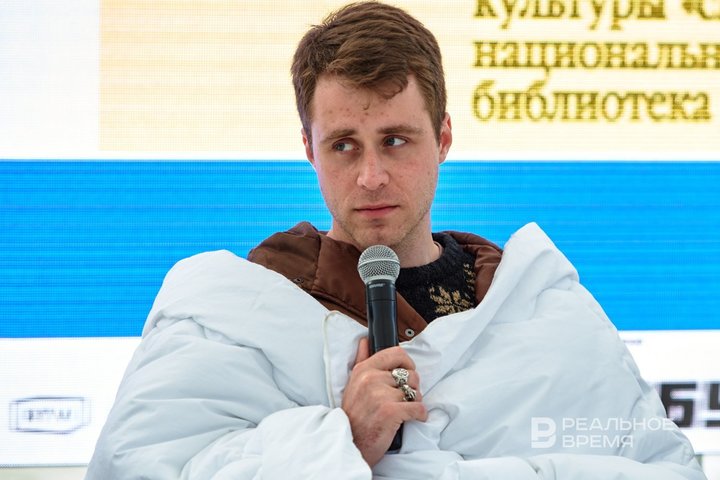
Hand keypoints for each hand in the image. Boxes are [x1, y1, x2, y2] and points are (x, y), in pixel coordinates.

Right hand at [342, 337, 427, 466]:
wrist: (351, 444)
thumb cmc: (355, 416)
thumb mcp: (353, 384)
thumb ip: (361, 360)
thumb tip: (365, 341)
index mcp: (363, 370)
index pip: (396, 353)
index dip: (407, 364)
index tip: (406, 374)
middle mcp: (370, 379)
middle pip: (410, 375)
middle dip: (412, 388)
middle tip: (403, 399)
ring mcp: (380, 395)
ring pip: (415, 392)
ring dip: (414, 403)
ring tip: (403, 410)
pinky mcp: (390, 412)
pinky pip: (418, 408)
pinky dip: (420, 415)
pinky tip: (411, 419)